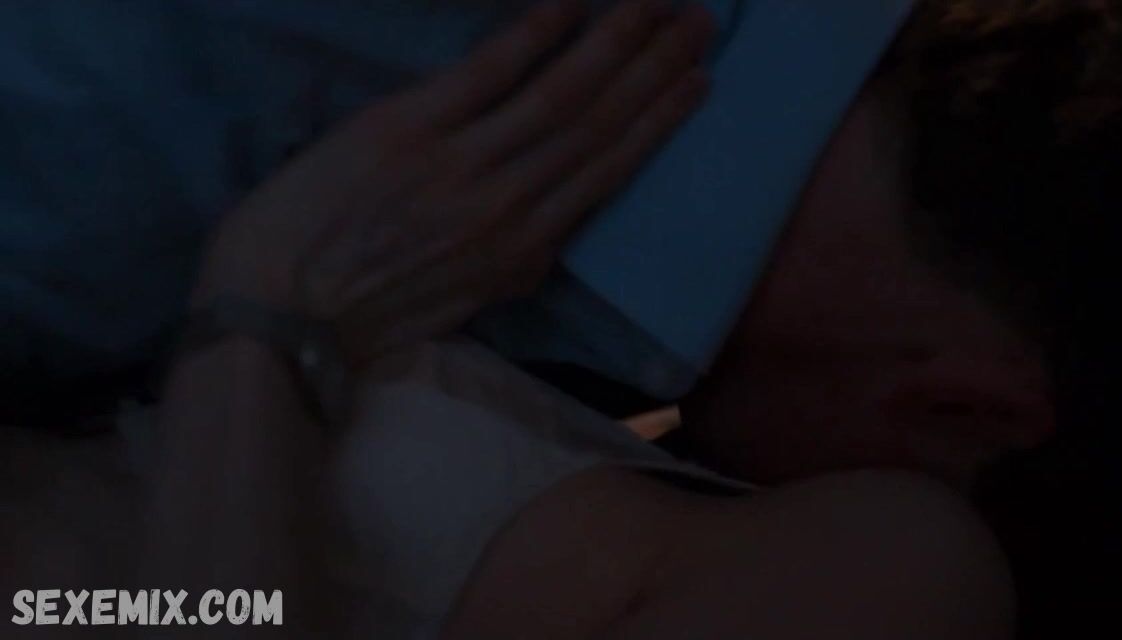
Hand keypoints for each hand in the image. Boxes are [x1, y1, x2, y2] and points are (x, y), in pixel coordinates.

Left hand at [196, 0, 714, 365]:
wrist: (279, 314)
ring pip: (560, 95)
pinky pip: (486, 74)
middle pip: (599, 122)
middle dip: (656, 67)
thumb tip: (553, 219)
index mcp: (524, 252)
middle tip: (701, 17)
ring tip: (657, 1)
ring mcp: (460, 165)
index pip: (608, 170)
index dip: (659, 120)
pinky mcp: (407, 130)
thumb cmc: (367, 314)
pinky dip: (533, 36)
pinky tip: (570, 2)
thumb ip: (517, 258)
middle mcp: (507, 205)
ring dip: (616, 41)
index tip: (699, 80)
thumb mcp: (465, 305)